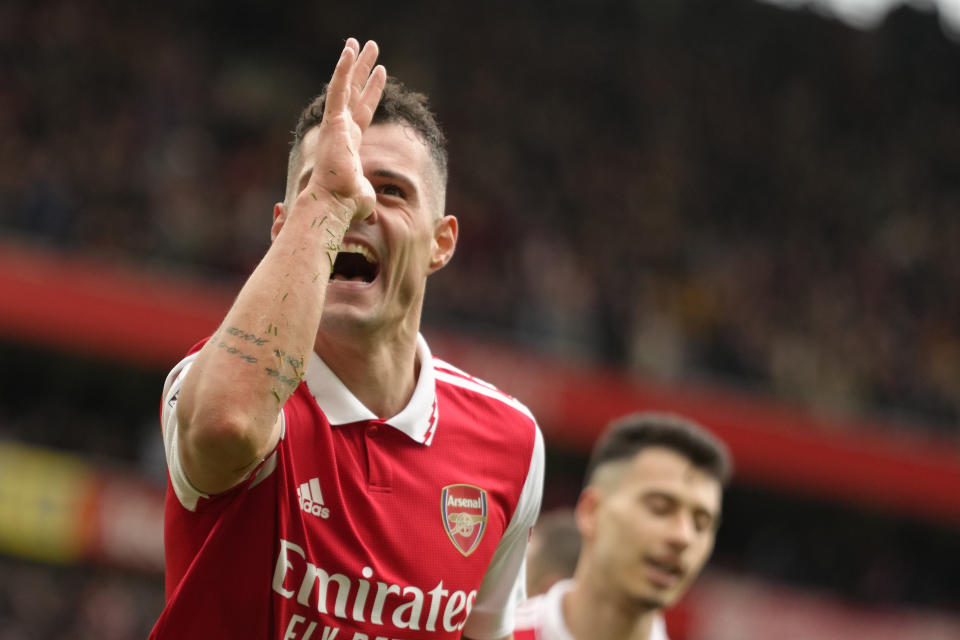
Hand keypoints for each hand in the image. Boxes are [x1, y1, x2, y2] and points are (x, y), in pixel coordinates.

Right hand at [304, 38, 385, 225]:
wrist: (336, 203)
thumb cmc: (348, 205)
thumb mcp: (364, 196)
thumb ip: (366, 195)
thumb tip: (371, 214)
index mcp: (349, 143)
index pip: (363, 111)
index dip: (372, 91)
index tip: (381, 72)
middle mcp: (342, 130)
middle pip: (355, 93)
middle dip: (363, 70)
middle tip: (371, 48)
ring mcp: (337, 124)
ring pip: (346, 86)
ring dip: (355, 63)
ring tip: (363, 41)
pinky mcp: (334, 122)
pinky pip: (338, 89)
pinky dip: (343, 69)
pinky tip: (350, 50)